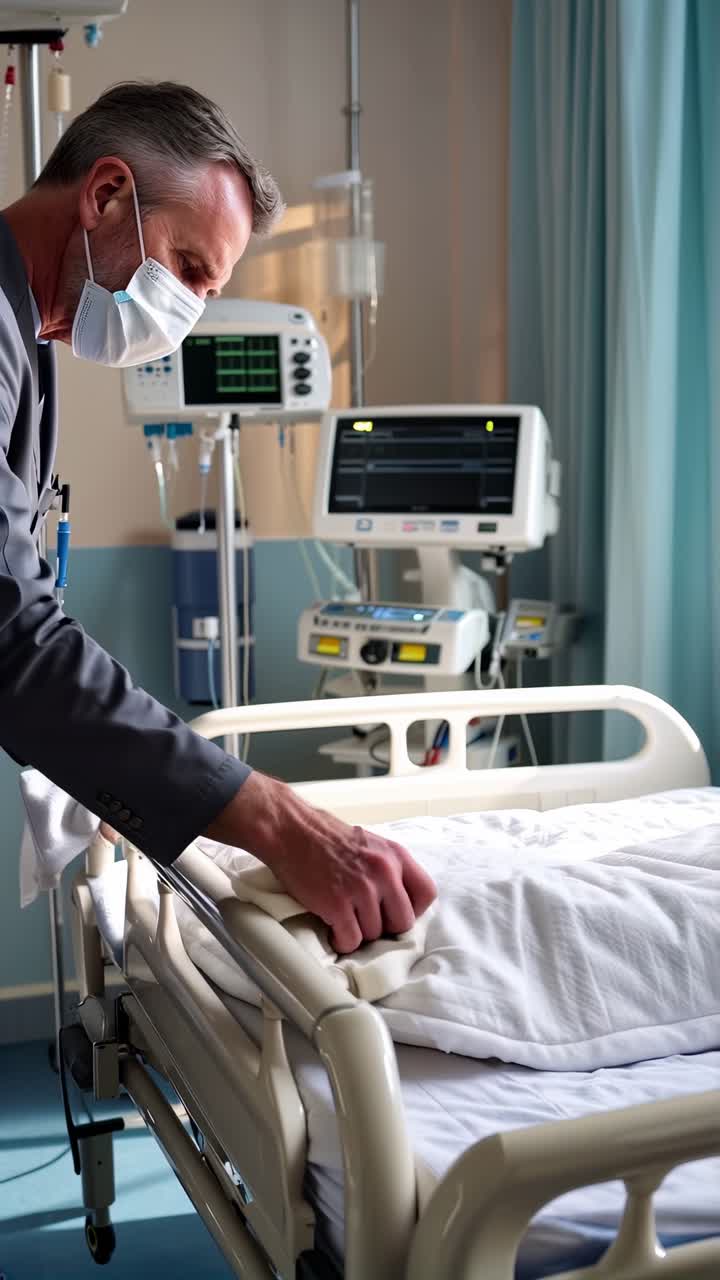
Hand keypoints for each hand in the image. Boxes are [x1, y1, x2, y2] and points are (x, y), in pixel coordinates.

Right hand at [205, 772, 436, 952]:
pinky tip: (333, 930)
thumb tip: (401, 901)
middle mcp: (384, 872)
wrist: (291, 830)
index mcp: (395, 855)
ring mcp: (361, 889)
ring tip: (344, 918)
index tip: (395, 911)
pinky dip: (341, 941)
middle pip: (403, 922)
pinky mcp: (337, 905)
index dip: (413, 908)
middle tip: (366, 919)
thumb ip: (390, 869)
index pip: (427, 893)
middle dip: (385, 926)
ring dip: (359, 932)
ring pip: (374, 934)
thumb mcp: (371, 844)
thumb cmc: (327, 838)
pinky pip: (350, 940)